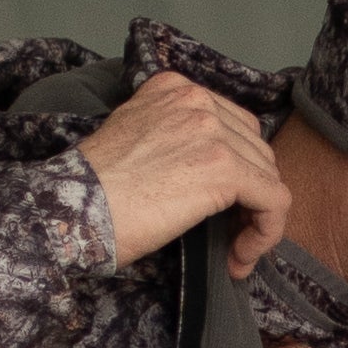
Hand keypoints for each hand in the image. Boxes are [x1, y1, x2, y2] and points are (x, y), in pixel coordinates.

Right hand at [79, 72, 288, 279]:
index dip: (237, 173)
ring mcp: (211, 129)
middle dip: (250, 197)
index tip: (220, 211)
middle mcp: (196, 99)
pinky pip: (275, 201)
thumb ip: (176, 140)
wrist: (73, 211)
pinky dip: (266, 235)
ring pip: (269, 176)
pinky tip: (240, 259)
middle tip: (230, 236)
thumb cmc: (94, 193)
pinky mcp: (223, 167)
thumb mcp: (137, 141)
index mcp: (174, 88)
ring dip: (257, 220)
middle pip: (256, 150)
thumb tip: (213, 174)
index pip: (233, 126)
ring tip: (232, 252)